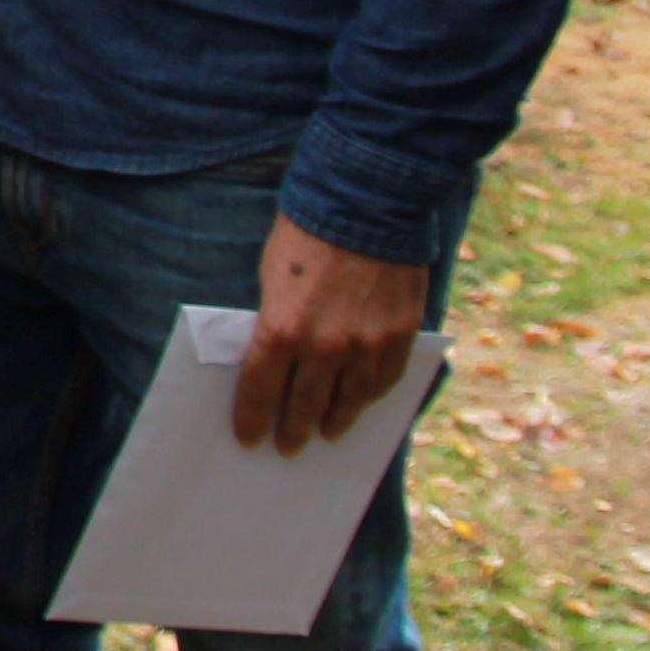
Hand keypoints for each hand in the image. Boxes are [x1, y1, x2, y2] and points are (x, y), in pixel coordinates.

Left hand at [234, 215, 432, 455]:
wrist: (366, 204)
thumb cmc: (306, 236)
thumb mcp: (272, 278)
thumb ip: (275, 322)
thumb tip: (273, 359)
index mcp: (282, 330)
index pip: (259, 392)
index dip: (252, 420)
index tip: (248, 438)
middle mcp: (325, 347)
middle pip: (305, 406)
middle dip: (293, 430)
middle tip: (288, 446)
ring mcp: (367, 344)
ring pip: (350, 402)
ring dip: (336, 421)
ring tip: (327, 432)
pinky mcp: (401, 335)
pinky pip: (385, 380)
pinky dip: (371, 395)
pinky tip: (362, 402)